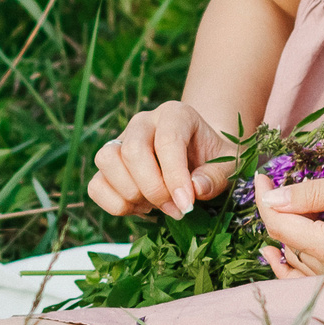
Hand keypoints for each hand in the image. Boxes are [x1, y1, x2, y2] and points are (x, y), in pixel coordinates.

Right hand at [88, 101, 237, 218]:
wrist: (199, 158)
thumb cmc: (214, 160)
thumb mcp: (227, 165)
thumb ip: (215, 177)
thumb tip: (194, 190)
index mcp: (175, 114)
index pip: (167, 141)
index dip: (175, 177)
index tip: (187, 205)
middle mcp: (142, 122)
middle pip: (132, 151)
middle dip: (153, 189)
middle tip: (176, 210)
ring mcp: (120, 141)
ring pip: (106, 161)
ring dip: (131, 193)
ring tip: (156, 206)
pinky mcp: (107, 166)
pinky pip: (95, 185)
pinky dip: (115, 204)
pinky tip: (141, 207)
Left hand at [255, 171, 323, 277]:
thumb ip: (314, 194)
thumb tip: (272, 197)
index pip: (279, 226)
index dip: (263, 197)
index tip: (261, 173)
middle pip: (286, 246)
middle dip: (273, 214)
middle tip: (272, 185)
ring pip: (298, 266)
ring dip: (282, 241)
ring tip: (272, 217)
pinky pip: (315, 280)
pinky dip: (295, 267)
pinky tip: (286, 257)